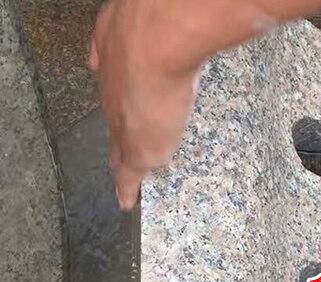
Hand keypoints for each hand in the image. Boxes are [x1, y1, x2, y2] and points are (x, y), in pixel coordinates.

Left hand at [89, 0, 198, 209]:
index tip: (125, 109)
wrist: (156, 42)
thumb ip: (169, 31)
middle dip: (121, 129)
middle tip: (126, 147)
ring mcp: (122, 120)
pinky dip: (127, 189)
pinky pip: (128, 175)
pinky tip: (127, 202)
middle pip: (115, 117)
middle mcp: (113, 91)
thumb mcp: (161, 29)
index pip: (116, 89)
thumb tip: (187, 20)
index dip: (120, 101)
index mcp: (117, 62)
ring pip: (119, 143)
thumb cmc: (163, 26)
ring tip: (131, 174)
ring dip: (125, 157)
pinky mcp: (137, 149)